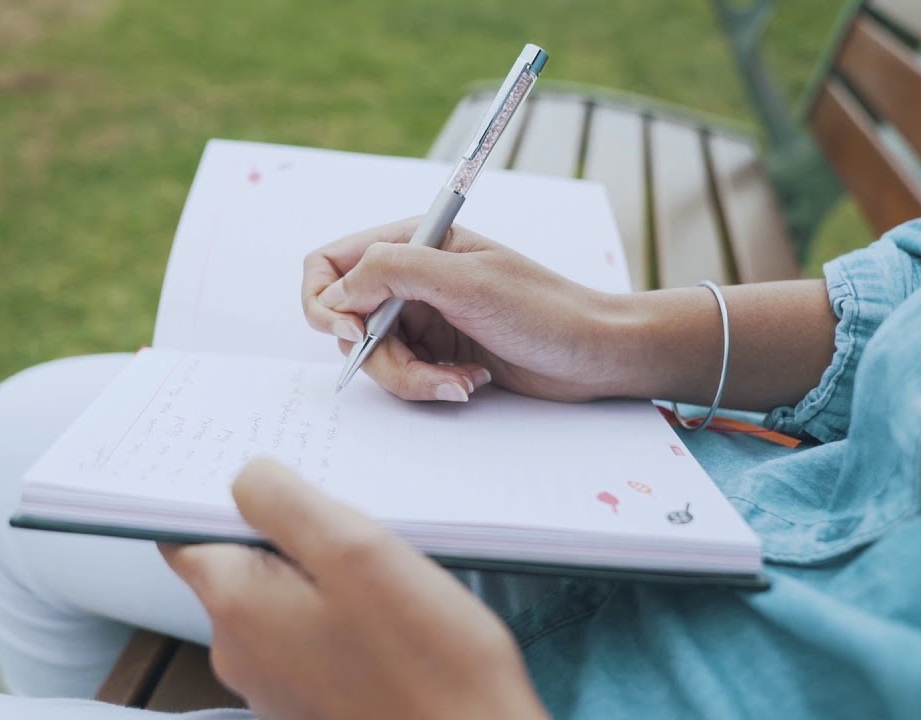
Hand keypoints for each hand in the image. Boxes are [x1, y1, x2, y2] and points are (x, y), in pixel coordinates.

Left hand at [160, 458, 547, 719]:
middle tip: (350, 520)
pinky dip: (336, 613)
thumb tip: (245, 477)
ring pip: (278, 598)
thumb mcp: (358, 551)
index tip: (270, 475)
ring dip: (317, 573)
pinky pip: (308, 635)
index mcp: (237, 607)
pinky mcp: (312, 702)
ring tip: (378, 569)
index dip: (220, 496)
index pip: (187, 533)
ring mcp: (275, 684)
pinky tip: (385, 612)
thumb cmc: (427, 664)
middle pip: (238, 563)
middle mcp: (240, 653)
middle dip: (284, 532)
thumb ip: (285, 502)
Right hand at [302, 218, 624, 401]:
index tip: (355, 331)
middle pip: (346, 323)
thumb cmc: (543, 308)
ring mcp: (420, 319)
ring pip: (374, 359)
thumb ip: (394, 272)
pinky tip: (469, 382)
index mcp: (411, 243)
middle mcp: (408, 279)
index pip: (329, 265)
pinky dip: (431, 387)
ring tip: (461, 381)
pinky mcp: (434, 354)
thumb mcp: (466, 282)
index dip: (327, 302)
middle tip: (425, 367)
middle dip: (382, 356)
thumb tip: (336, 294)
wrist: (593, 353)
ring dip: (414, 379)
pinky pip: (404, 378)